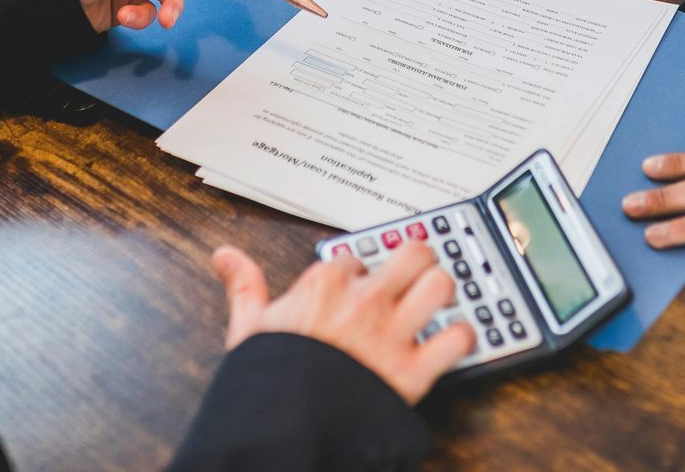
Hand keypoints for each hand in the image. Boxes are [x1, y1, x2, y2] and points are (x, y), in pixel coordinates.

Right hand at [211, 243, 474, 404]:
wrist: (282, 429)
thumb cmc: (267, 381)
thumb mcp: (247, 327)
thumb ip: (244, 285)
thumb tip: (224, 256)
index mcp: (325, 285)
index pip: (358, 256)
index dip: (360, 271)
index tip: (358, 287)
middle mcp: (364, 302)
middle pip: (413, 254)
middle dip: (418, 262)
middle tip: (414, 277)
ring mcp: (391, 335)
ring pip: (440, 286)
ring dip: (442, 294)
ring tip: (436, 303)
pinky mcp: (414, 372)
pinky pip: (456, 340)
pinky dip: (460, 341)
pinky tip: (450, 344)